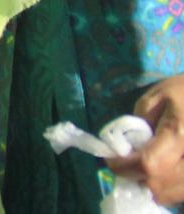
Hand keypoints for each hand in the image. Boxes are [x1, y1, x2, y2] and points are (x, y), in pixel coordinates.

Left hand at [108, 74, 183, 204]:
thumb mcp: (158, 96)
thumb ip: (139, 122)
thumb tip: (128, 146)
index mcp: (180, 134)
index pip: (148, 165)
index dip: (124, 166)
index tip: (112, 158)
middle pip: (160, 185)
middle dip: (137, 176)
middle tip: (129, 162)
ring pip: (173, 194)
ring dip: (155, 185)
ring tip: (149, 166)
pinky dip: (171, 187)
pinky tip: (166, 170)